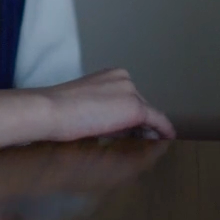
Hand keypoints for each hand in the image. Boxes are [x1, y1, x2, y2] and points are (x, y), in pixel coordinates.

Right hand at [0, 68, 174, 150]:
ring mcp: (131, 91)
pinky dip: (163, 131)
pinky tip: (168, 139)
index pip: (128, 97)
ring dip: (148, 130)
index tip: (137, 132)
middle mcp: (124, 78)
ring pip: (147, 114)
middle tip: (142, 142)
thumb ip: (106, 110)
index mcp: (111, 74)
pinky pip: (157, 121)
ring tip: (150, 145)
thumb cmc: (59, 110)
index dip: (132, 118)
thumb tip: (124, 128)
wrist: (51, 110)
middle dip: (141, 124)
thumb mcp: (87, 104)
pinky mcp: (135, 108)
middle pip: (141, 105)